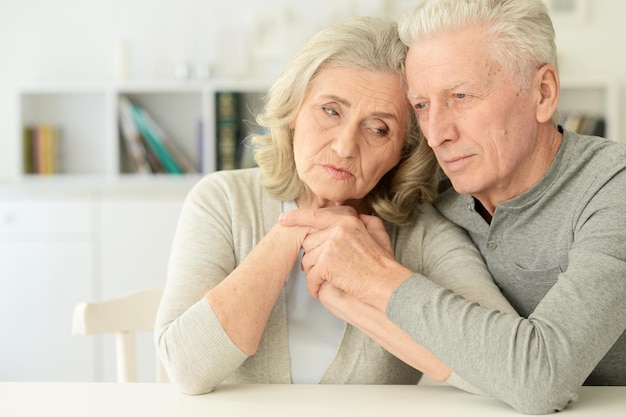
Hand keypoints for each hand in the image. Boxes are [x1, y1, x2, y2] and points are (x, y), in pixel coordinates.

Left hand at [279, 207, 409, 309]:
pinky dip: (314, 286)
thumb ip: (365, 220)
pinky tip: (321, 289)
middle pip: (309, 242)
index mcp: (347, 220)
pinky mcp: (326, 263)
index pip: (314, 215)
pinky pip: (310, 275)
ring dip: (315, 273)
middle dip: (313, 257)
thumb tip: (357, 215)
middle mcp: (337, 228)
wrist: (385, 284)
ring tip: (329, 279)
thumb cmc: (383, 263)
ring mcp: (330, 244)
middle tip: (325, 269)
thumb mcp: (377, 233)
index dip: (296, 218)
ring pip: (307, 259)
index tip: (283, 219)